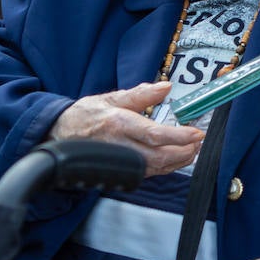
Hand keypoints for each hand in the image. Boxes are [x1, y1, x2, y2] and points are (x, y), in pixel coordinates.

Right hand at [50, 81, 204, 176]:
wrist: (60, 134)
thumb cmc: (86, 115)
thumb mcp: (111, 98)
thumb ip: (141, 94)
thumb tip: (166, 87)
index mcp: (119, 124)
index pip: (154, 134)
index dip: (179, 136)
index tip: (196, 133)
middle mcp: (120, 146)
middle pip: (159, 156)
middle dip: (184, 152)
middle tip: (199, 142)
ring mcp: (120, 162)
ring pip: (156, 169)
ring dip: (179, 161)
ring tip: (193, 149)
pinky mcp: (120, 171)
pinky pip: (149, 173)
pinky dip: (167, 167)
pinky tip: (176, 158)